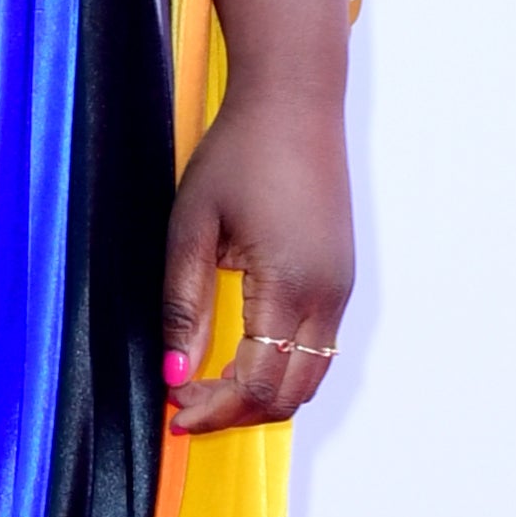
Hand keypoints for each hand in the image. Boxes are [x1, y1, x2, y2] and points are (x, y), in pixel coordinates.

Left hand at [163, 84, 352, 437]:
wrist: (294, 103)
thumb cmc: (239, 154)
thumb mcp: (192, 228)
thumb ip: (184, 306)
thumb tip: (174, 371)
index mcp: (290, 287)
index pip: (258, 385)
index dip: (214, 407)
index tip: (174, 409)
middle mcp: (327, 298)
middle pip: (291, 395)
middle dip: (238, 413)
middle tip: (186, 406)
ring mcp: (341, 290)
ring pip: (310, 378)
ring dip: (262, 394)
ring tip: (207, 386)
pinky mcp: (341, 279)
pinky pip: (318, 349)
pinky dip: (281, 368)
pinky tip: (240, 356)